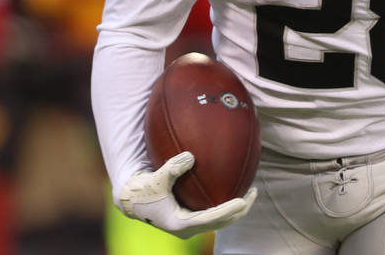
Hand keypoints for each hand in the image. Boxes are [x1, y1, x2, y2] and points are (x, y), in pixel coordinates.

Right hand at [118, 151, 255, 237]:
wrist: (132, 199)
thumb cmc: (142, 190)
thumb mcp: (154, 179)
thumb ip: (171, 169)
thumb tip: (191, 156)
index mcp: (180, 224)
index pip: (210, 219)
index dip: (227, 211)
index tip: (242, 201)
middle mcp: (187, 227)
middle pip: (220, 222)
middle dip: (239, 210)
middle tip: (253, 193)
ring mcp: (190, 224)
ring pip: (219, 219)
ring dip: (235, 208)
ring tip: (250, 191)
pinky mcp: (190, 217)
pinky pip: (213, 212)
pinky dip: (226, 202)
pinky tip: (234, 187)